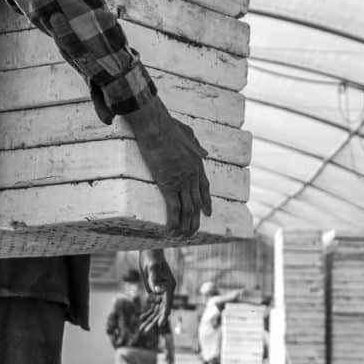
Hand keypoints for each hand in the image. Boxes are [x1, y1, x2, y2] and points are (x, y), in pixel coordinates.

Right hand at [124, 100, 211, 237]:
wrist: (155, 127)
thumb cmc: (167, 126)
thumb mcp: (188, 133)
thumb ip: (197, 144)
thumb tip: (205, 152)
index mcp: (197, 163)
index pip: (205, 188)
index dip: (206, 201)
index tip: (208, 212)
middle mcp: (192, 174)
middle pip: (198, 202)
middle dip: (196, 219)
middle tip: (194, 231)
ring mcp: (181, 181)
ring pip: (188, 209)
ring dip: (186, 225)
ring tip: (183, 237)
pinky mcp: (168, 185)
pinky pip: (174, 208)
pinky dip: (174, 222)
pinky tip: (171, 231)